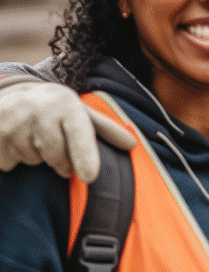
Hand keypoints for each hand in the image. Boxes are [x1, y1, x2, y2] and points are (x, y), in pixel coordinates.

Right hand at [0, 81, 135, 182]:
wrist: (12, 95)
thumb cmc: (55, 110)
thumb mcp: (80, 113)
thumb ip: (105, 129)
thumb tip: (132, 144)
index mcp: (66, 104)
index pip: (79, 132)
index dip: (84, 155)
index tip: (90, 177)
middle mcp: (39, 109)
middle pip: (56, 156)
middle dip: (60, 161)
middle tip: (56, 147)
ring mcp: (13, 122)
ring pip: (33, 161)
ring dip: (36, 158)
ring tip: (34, 138)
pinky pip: (10, 163)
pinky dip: (14, 159)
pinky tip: (14, 142)